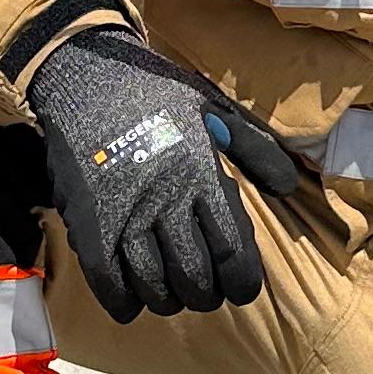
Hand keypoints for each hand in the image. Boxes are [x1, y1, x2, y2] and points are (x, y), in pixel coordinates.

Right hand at [29, 26, 266, 319]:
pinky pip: (106, 280)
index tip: (243, 289)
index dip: (243, 281)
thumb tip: (287, 186)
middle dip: (206, 294)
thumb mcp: (212, 105)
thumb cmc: (154, 91)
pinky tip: (133, 300)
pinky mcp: (88, 222)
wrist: (84, 72)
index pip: (232, 250)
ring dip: (168, 299)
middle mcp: (165, 199)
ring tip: (174, 294)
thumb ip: (254, 147)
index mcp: (200, 174)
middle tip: (207, 291)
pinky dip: (123, 301)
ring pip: (152, 284)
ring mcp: (123, 213)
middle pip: (194, 275)